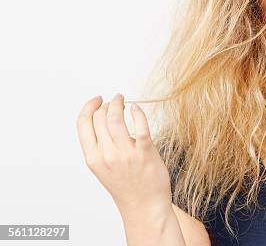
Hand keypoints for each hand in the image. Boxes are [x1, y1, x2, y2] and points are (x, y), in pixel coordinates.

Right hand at [76, 94, 171, 214]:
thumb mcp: (103, 168)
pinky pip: (140, 126)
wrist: (144, 205)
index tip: (97, 99)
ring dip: (118, 103)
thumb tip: (102, 118)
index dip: (88, 107)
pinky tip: (136, 108)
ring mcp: (126, 154)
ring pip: (116, 118)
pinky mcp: (145, 152)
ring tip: (122, 99)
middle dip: (106, 104)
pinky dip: (137, 112)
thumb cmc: (126, 185)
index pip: (82, 124)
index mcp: (93, 158)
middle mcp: (107, 155)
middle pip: (99, 118)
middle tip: (114, 101)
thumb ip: (99, 147)